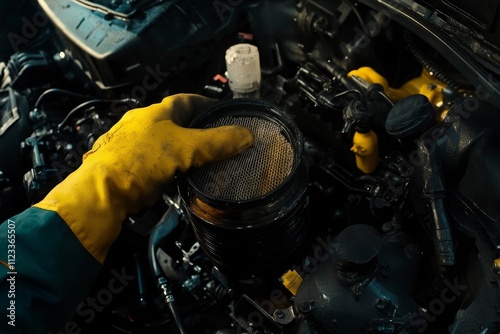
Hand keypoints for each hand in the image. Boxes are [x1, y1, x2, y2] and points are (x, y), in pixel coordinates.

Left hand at [35, 94, 253, 262]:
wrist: (104, 191)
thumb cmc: (141, 160)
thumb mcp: (186, 148)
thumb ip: (217, 142)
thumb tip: (247, 135)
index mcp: (155, 113)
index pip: (185, 100)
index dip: (205, 103)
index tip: (222, 109)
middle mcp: (142, 124)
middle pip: (176, 121)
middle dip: (196, 128)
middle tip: (218, 137)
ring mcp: (133, 145)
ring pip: (166, 143)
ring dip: (184, 148)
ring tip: (204, 158)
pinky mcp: (130, 166)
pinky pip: (158, 162)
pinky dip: (172, 165)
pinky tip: (181, 174)